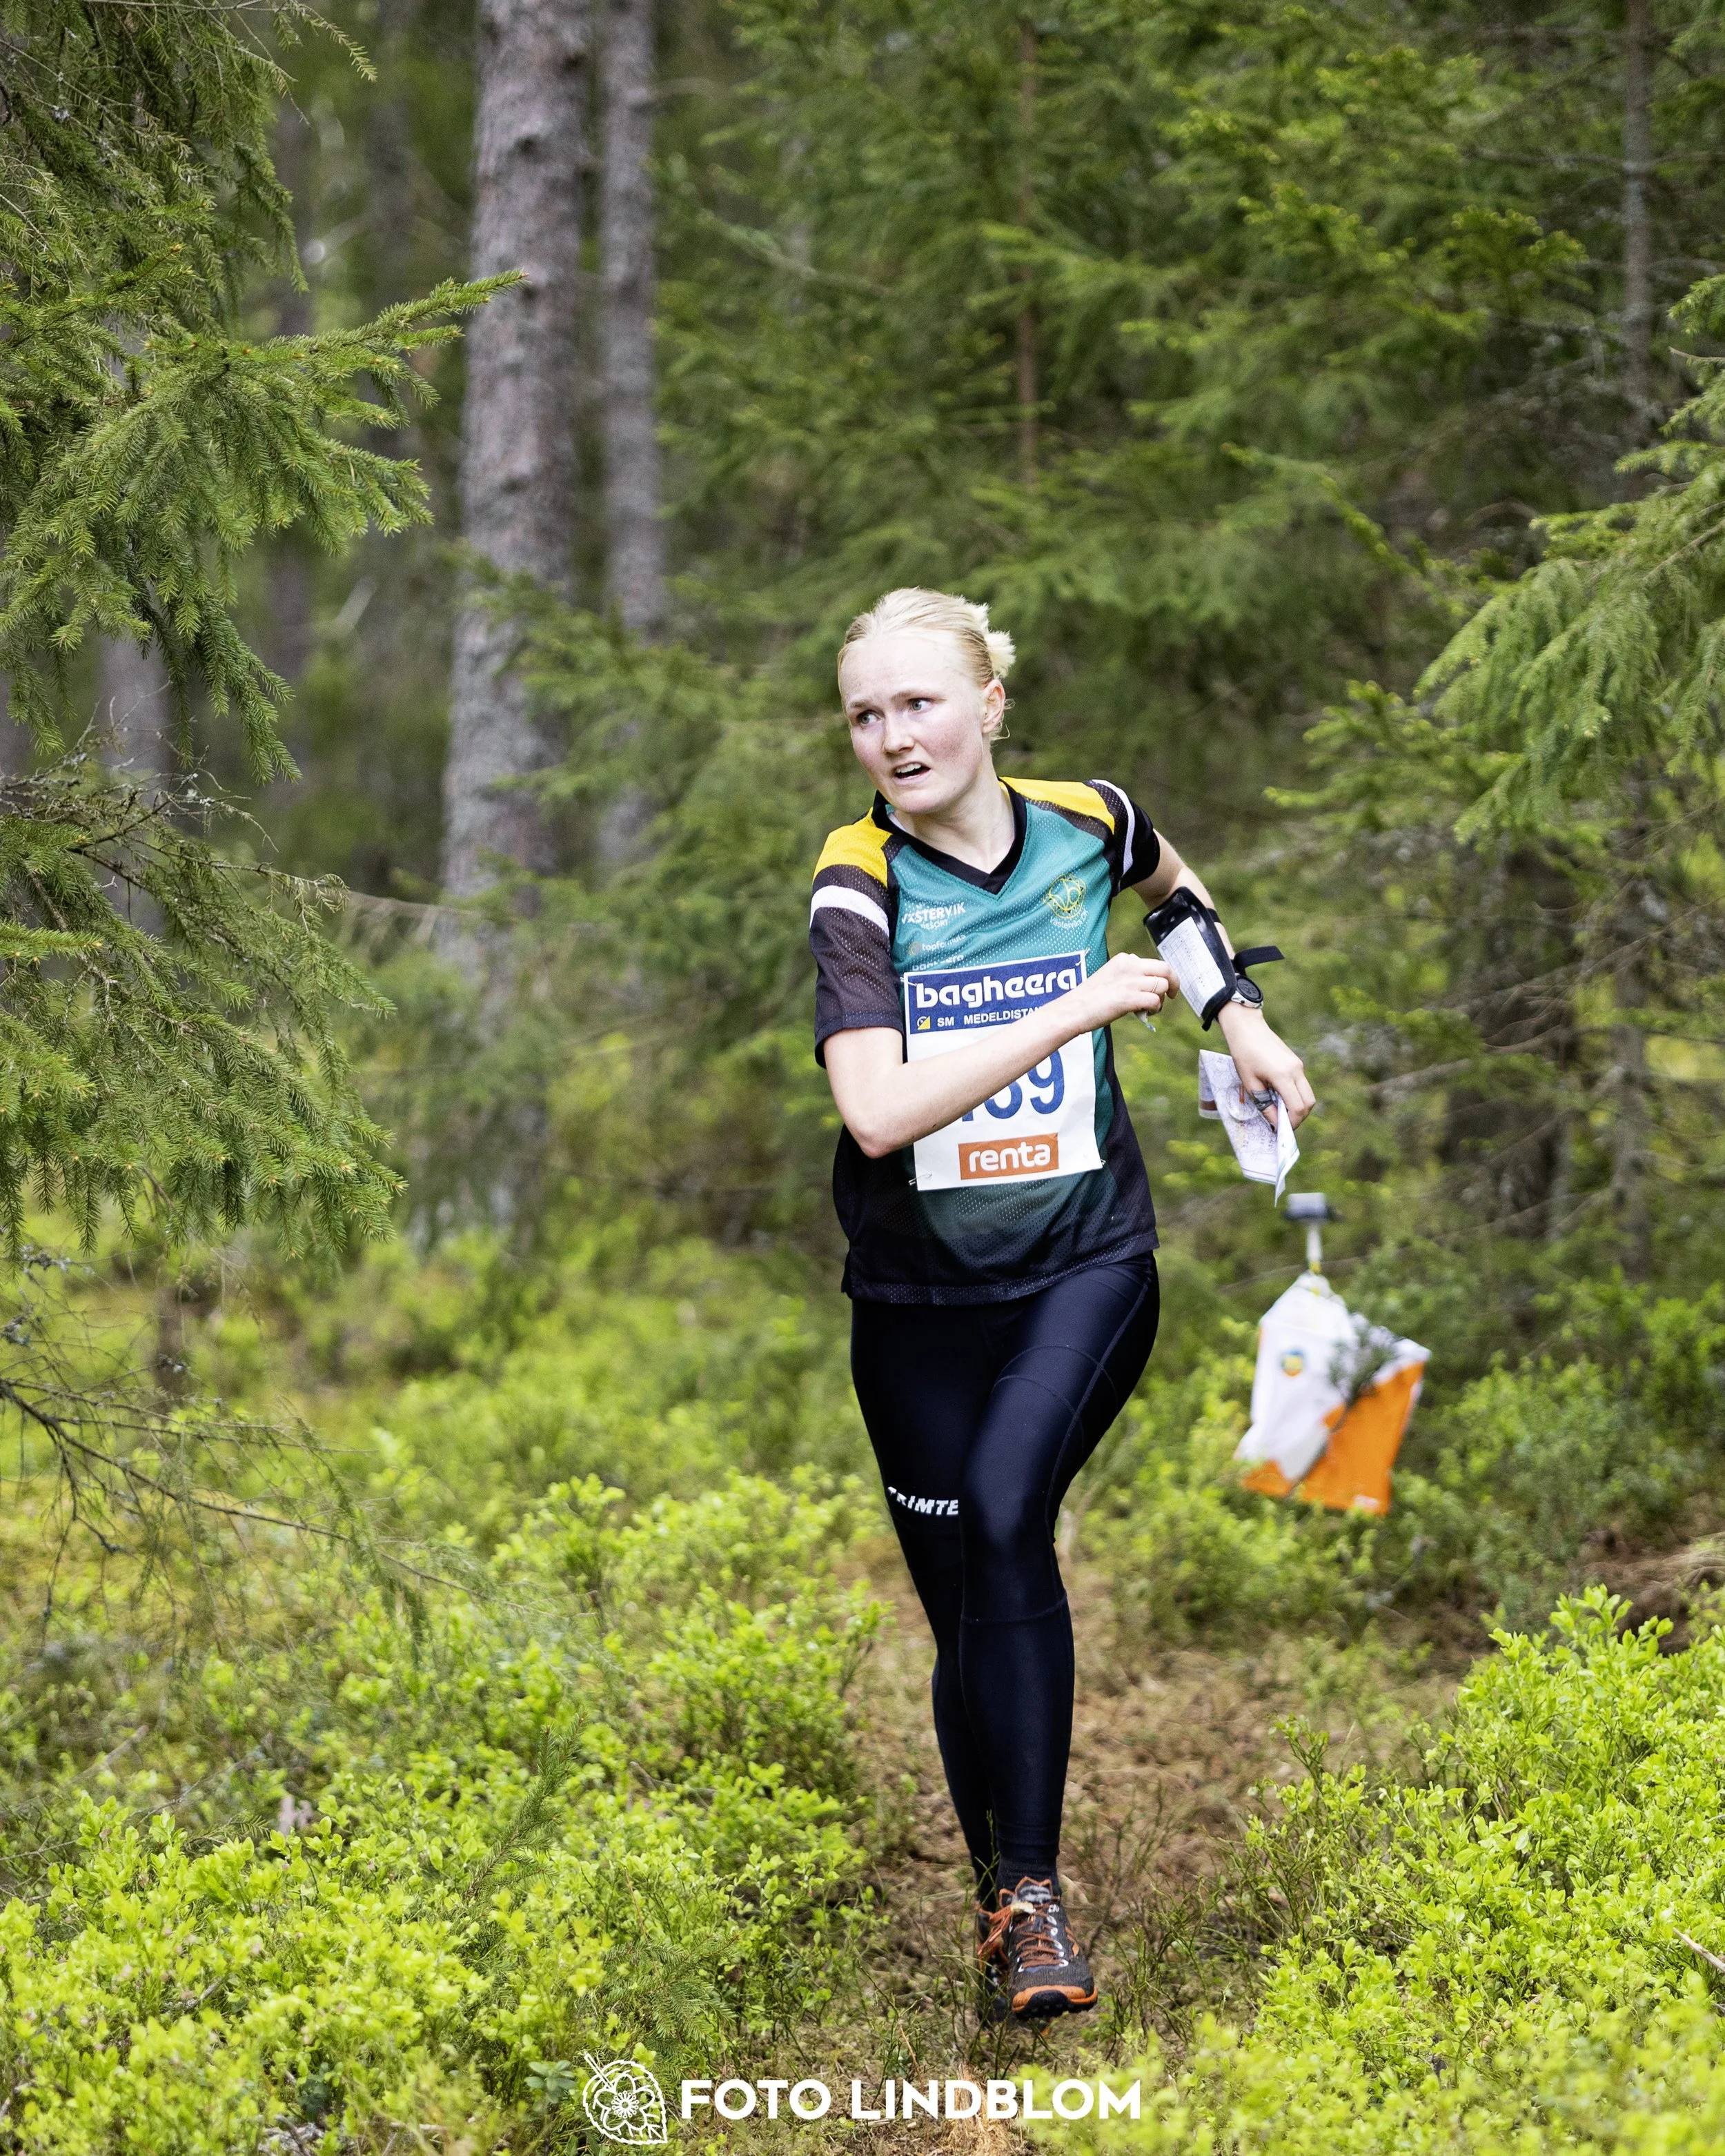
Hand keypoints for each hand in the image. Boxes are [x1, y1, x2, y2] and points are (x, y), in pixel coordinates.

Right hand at [1080, 953, 1179, 1027]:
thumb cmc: (1090, 998)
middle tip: (1173, 995)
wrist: (1073, 1009)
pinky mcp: (1129, 998)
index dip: (1162, 976)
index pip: (1154, 963)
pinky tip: (1146, 1013)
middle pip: (1165, 969)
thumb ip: (1129, 975)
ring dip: (1161, 1000)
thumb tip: (1147, 984)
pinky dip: (1155, 1009)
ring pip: (1162, 986)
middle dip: (1174, 982)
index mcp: (1124, 960)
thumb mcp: (1110, 976)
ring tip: (1151, 1009)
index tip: (1163, 985)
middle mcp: (1130, 967)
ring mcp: (1130, 982)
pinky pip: (1155, 1001)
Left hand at [1216, 1005, 1314, 1128]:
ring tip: (1279, 1111)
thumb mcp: (1250, 1083)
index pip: (1297, 1107)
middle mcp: (1296, 1070)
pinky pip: (1302, 1085)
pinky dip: (1295, 1095)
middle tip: (1282, 1123)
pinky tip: (1279, 1097)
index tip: (1279, 1129)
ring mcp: (1298, 1066)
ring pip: (1308, 1094)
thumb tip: (1275, 1123)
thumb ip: (1264, 1105)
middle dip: (1298, 1117)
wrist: (1247, 1028)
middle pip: (1309, 1103)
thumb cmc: (1244, 1055)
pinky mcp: (1297, 1063)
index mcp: (1283, 1076)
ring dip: (1298, 1106)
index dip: (1291, 1123)